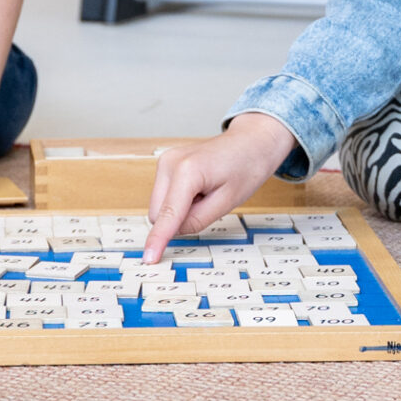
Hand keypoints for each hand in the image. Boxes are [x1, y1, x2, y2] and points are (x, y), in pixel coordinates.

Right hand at [144, 113, 300, 262]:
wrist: (251, 142)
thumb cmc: (246, 168)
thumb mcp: (227, 202)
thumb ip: (196, 221)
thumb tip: (172, 233)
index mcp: (187, 171)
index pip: (168, 214)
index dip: (158, 239)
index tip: (149, 258)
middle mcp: (169, 163)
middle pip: (159, 214)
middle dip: (179, 221)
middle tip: (209, 205)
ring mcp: (165, 161)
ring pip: (159, 208)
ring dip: (179, 211)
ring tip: (206, 194)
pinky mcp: (165, 164)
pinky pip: (164, 197)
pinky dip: (179, 202)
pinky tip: (199, 189)